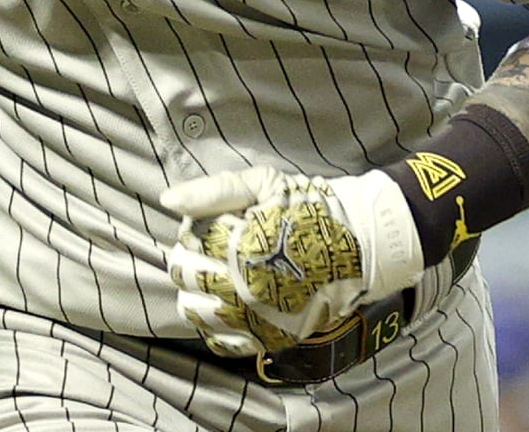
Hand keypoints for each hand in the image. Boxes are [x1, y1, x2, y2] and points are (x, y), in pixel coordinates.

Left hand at [160, 166, 422, 356]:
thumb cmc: (310, 209)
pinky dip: (214, 327)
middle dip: (189, 260)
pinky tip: (224, 308)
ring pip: (196, 313)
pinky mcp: (271, 338)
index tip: (209, 225)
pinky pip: (223, 343)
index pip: (185, 244)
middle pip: (185, 278)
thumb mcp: (264, 185)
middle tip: (210, 250)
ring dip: (195, 293)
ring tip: (215, 277)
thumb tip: (167, 200)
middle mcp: (243, 289)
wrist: (361, 246)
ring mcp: (257, 318)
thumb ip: (214, 191)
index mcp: (238, 248)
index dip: (191, 231)